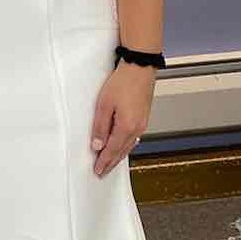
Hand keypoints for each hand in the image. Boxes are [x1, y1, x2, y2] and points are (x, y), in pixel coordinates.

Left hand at [90, 61, 154, 175]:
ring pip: (129, 146)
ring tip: (111, 162)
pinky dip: (126, 146)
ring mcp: (142, 123)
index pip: (112, 151)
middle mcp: (137, 128)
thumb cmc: (123, 81)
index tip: (97, 170)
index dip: (103, 162)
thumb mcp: (104, 104)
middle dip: (111, 162)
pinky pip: (134, 138)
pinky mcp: (144, 117)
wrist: (140, 68)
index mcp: (126, 127)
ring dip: (119, 155)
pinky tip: (122, 146)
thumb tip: (97, 144)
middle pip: (122, 152)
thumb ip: (100, 127)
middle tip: (103, 171)